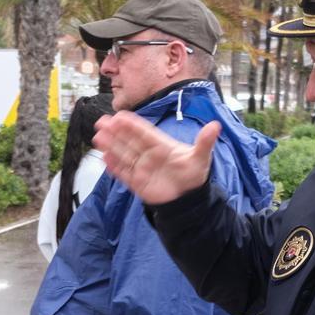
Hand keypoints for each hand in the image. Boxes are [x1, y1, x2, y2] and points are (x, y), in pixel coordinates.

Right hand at [93, 112, 219, 203]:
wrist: (189, 198)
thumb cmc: (194, 174)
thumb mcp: (201, 157)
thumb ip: (205, 142)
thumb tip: (216, 125)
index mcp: (161, 145)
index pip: (144, 132)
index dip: (132, 125)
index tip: (120, 116)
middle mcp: (149, 154)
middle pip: (129, 141)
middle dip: (116, 132)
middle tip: (102, 122)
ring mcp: (142, 168)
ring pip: (124, 155)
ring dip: (111, 146)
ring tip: (98, 137)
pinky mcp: (138, 182)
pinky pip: (124, 173)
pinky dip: (114, 167)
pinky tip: (104, 159)